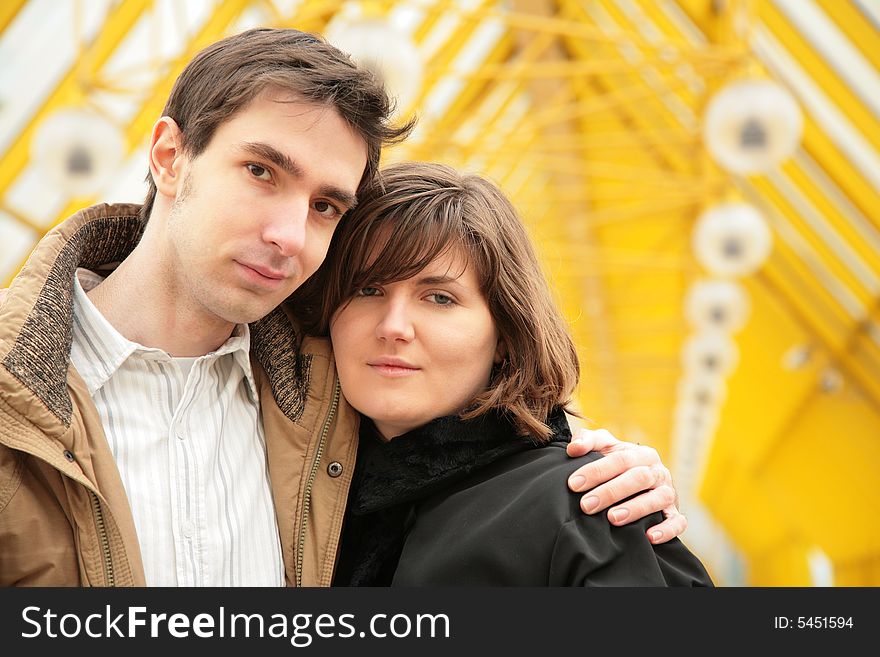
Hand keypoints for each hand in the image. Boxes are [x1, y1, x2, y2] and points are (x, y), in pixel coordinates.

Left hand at [566, 428, 686, 544]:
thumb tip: (573, 448)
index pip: (619, 459)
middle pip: (638, 478)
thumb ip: (587, 441)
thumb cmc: (617, 464)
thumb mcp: (604, 447)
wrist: (643, 482)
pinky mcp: (675, 513)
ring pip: (658, 498)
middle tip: (586, 505)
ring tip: (612, 519)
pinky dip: (667, 529)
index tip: (574, 484)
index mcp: (641, 454)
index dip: (596, 471)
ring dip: (635, 508)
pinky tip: (649, 537)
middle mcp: (657, 471)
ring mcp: (669, 492)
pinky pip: (678, 522)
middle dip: (610, 492)